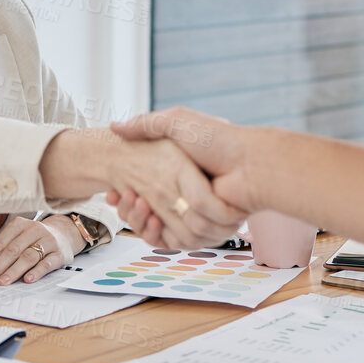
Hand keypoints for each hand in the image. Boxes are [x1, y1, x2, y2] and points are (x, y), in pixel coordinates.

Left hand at [0, 215, 78, 285]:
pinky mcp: (60, 253)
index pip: (0, 244)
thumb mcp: (15, 239)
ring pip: (28, 256)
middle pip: (12, 250)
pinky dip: (37, 272)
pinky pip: (47, 263)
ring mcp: (48, 241)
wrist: (64, 234)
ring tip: (3, 281)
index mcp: (19, 225)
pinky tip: (28, 279)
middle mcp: (34, 230)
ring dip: (13, 270)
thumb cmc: (35, 238)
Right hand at [107, 110, 253, 247]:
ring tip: (129, 202)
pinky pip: (170, 241)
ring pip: (154, 226)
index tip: (114, 190)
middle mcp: (185, 194)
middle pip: (144, 210)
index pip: (144, 190)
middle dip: (128, 206)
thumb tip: (115, 127)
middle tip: (115, 195)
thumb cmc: (217, 140)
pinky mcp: (201, 230)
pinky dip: (152, 232)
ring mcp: (193, 213)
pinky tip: (144, 217)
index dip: (126, 193)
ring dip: (136, 218)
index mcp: (179, 173)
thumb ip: (146, 124)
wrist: (249, 164)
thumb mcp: (176, 121)